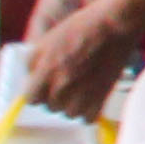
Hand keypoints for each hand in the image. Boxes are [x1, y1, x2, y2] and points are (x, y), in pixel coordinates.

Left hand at [20, 0, 144, 122]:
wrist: (113, 26)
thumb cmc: (82, 27)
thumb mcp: (47, 40)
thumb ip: (34, 62)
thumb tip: (32, 78)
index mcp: (44, 71)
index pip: (31, 98)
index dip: (37, 92)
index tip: (44, 87)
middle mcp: (60, 86)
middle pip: (50, 107)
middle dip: (55, 97)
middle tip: (66, 83)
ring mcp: (80, 94)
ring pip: (69, 114)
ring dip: (72, 105)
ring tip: (81, 88)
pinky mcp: (100, 98)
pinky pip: (87, 118)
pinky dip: (89, 111)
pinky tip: (92, 96)